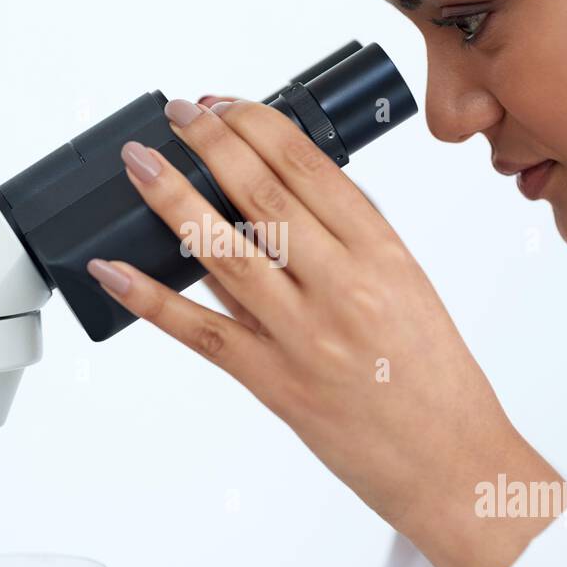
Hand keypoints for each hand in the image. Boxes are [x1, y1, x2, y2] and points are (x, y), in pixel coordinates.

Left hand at [86, 97, 566, 566]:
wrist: (453, 463)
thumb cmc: (436, 379)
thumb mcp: (407, 288)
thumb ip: (345, 244)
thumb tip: (275, 199)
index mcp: (384, 254)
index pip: (309, 167)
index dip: (255, 125)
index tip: (223, 103)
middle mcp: (344, 287)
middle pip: (261, 196)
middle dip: (209, 144)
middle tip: (176, 114)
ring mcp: (305, 337)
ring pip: (223, 252)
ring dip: (172, 200)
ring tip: (139, 163)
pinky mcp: (275, 383)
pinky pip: (202, 332)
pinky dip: (151, 299)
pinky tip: (114, 270)